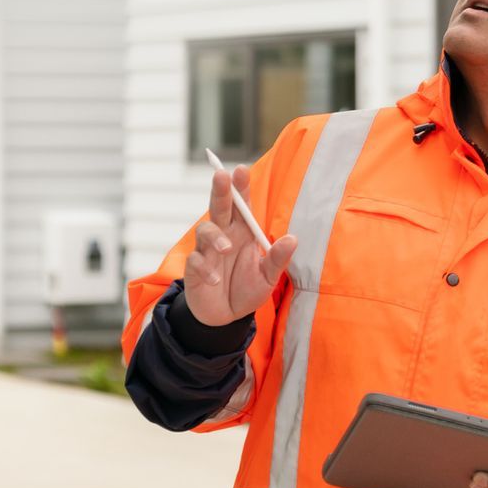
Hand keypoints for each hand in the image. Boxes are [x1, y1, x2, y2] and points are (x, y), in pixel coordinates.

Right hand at [183, 162, 298, 327]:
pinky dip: (206, 269)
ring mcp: (207, 251)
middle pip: (219, 207)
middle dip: (221, 191)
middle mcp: (224, 236)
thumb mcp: (268, 277)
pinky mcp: (195, 268)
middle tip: (221, 175)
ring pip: (204, 230)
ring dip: (215, 237)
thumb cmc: (246, 290)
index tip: (241, 170)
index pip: (242, 205)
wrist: (225, 317)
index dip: (241, 187)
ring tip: (226, 249)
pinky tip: (215, 280)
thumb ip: (278, 259)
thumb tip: (292, 239)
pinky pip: (196, 261)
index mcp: (243, 232)